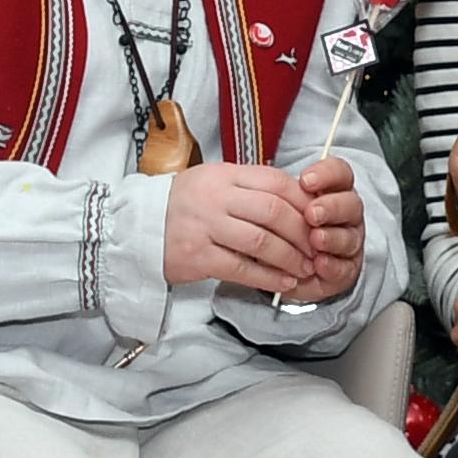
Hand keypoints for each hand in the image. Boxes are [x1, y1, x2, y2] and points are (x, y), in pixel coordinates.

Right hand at [163, 162, 318, 291]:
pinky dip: (268, 277)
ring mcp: (204, 226)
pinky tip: (283, 283)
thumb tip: (300, 199)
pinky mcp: (196, 256)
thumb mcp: (215, 183)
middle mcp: (215, 197)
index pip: (277, 182)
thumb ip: (252, 188)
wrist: (137, 228)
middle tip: (318, 249)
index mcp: (225, 175)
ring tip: (305, 269)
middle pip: (274, 211)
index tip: (320, 220)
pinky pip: (241, 268)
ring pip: (261, 241)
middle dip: (303, 233)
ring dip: (290, 258)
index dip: (305, 203)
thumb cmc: (184, 206)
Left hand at [289, 153, 366, 302]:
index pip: (340, 173)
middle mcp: (347, 215)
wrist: (288, 266)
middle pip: (351, 204)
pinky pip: (345, 267)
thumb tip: (272, 186)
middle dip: (331, 207)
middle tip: (312, 213)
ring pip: (350, 236)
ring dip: (332, 237)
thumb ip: (284, 196)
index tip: (306, 181)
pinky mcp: (347, 270)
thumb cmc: (286, 228)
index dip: (327, 174)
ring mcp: (349, 242)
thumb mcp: (282, 207)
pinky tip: (320, 264)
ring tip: (315, 239)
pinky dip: (332, 265)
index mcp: (333, 191)